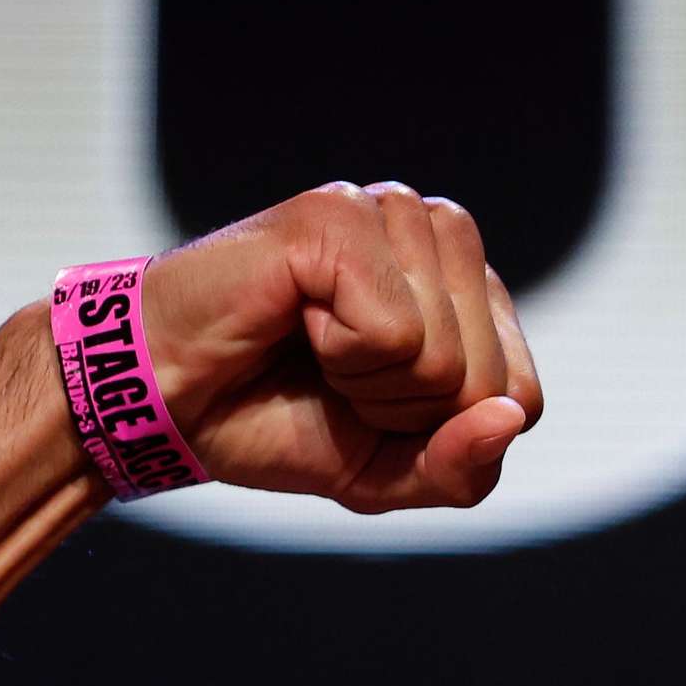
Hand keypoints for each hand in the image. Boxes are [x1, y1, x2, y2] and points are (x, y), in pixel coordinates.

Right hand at [121, 182, 543, 512]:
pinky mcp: (339, 215)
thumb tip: (506, 419)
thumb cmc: (272, 418)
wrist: (164, 400)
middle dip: (404, 412)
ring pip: (445, 355)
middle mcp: (435, 235)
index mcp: (464, 288)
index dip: (442, 434)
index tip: (370, 406)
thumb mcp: (385, 473)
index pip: (521, 395)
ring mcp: (389, 213)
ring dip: (369, 384)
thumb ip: (462, 469)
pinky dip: (339, 355)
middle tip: (330, 379)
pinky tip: (293, 321)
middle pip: (488, 380)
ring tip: (311, 347)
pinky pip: (394, 332)